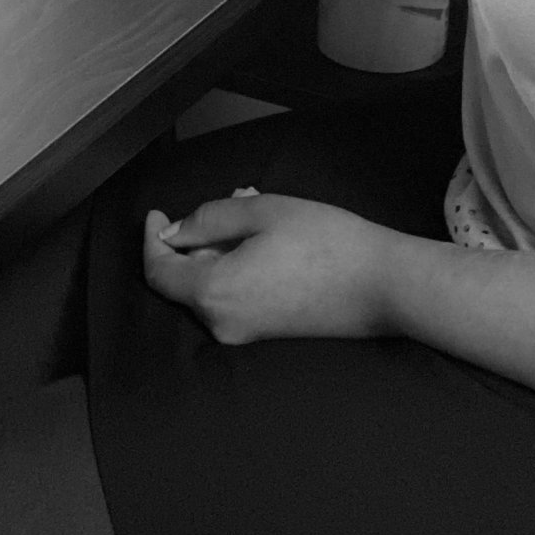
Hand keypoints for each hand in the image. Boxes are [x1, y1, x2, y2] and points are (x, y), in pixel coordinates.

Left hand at [141, 191, 397, 343]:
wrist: (381, 286)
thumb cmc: (326, 243)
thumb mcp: (261, 211)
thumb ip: (208, 219)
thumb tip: (174, 233)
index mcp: (214, 293)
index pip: (158, 271)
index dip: (152, 239)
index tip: (157, 213)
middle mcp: (222, 323)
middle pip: (185, 278)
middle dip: (197, 236)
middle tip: (230, 200)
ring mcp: (244, 333)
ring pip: (211, 284)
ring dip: (221, 247)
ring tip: (255, 210)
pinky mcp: (265, 334)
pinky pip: (234, 296)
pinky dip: (237, 266)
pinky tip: (268, 238)